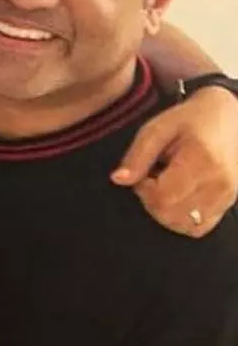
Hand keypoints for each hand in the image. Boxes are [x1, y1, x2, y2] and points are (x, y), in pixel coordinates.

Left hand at [114, 86, 237, 237]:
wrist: (229, 118)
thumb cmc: (189, 121)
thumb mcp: (157, 129)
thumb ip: (137, 156)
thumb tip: (118, 180)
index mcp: (202, 162)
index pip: (162, 198)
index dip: (143, 190)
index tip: (143, 173)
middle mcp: (219, 184)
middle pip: (171, 215)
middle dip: (151, 201)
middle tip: (153, 178)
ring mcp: (227, 196)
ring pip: (184, 225)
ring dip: (165, 212)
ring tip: (166, 186)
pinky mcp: (228, 203)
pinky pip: (199, 227)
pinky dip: (181, 218)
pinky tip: (178, 197)